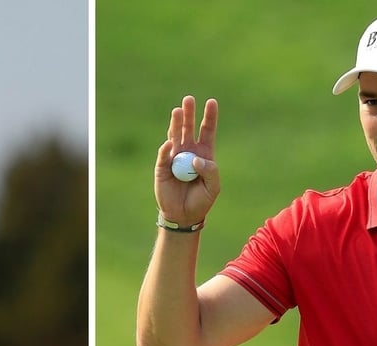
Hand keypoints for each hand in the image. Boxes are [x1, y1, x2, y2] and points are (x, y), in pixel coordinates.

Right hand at [155, 95, 219, 227]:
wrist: (184, 215)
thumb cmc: (201, 200)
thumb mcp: (213, 186)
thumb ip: (209, 171)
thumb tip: (195, 159)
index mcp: (204, 153)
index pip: (207, 131)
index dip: (209, 116)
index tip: (212, 102)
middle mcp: (188, 152)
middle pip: (188, 128)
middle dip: (189, 114)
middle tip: (189, 99)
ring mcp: (174, 158)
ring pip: (174, 136)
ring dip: (175, 123)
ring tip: (177, 110)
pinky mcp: (162, 167)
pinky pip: (164, 155)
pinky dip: (166, 149)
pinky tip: (169, 144)